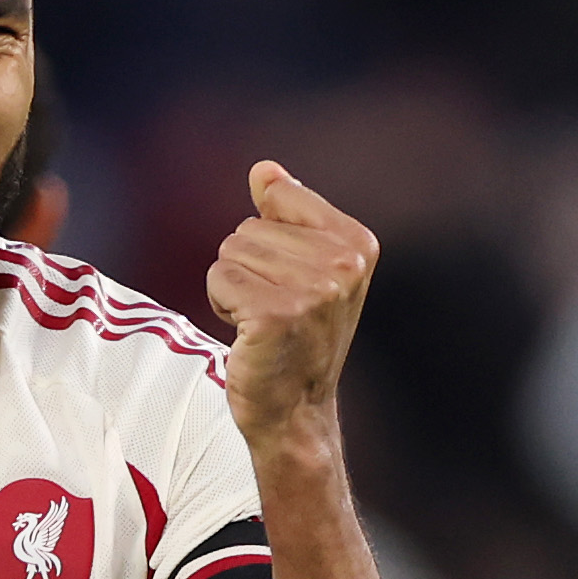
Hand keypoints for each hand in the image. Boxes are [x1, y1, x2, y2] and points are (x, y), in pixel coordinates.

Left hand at [207, 162, 378, 453]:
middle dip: (247, 268)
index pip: (279, 196)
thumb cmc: (295, 336)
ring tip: (262, 321)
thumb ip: (286, 213)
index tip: (290, 279)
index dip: (268, 238)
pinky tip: (249, 333)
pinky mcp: (278, 313)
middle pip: (247, 228)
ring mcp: (314, 289)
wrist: (295, 409)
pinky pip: (219, 280)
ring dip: (234, 288)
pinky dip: (222, 305)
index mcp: (358, 242)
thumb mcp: (303, 267)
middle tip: (273, 309)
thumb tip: (264, 170)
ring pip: (229, 253)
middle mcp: (344, 263)